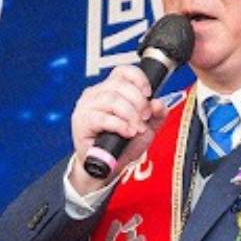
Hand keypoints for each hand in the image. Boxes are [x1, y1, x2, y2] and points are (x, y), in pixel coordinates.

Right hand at [68, 64, 168, 195]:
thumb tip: (159, 103)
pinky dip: (120, 125)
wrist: (106, 168)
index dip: (138, 78)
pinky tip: (128, 132)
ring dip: (130, 114)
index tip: (149, 93)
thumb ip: (155, 115)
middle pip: (119, 85)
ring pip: (112, 99)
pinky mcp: (82, 121)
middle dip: (138, 101)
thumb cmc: (121, 146)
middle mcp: (96, 93)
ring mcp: (86, 106)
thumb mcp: (145, 129)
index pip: (123, 71)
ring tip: (136, 128)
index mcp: (110, 89)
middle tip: (145, 117)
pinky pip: (102, 118)